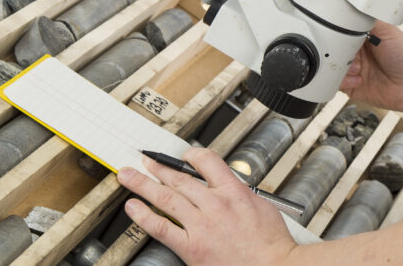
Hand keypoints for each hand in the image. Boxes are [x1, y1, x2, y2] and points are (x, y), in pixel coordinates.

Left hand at [118, 148, 297, 264]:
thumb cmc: (272, 244)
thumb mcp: (263, 205)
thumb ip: (241, 194)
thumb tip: (229, 187)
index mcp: (234, 191)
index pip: (207, 162)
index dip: (191, 155)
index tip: (183, 156)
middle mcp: (215, 204)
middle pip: (180, 178)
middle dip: (159, 167)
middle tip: (146, 161)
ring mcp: (201, 225)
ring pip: (166, 198)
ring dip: (144, 184)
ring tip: (130, 177)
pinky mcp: (191, 246)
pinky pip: (161, 227)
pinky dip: (144, 216)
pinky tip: (133, 207)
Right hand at [340, 20, 402, 112]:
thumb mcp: (386, 29)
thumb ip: (365, 20)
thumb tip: (349, 11)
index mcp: (363, 36)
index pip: (342, 30)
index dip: (340, 33)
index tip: (340, 35)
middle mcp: (357, 52)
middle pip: (335, 48)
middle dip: (339, 51)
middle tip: (351, 53)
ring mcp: (353, 69)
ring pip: (332, 66)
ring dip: (343, 67)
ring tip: (358, 67)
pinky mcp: (352, 86)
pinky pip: (336, 83)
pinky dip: (344, 80)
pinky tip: (359, 79)